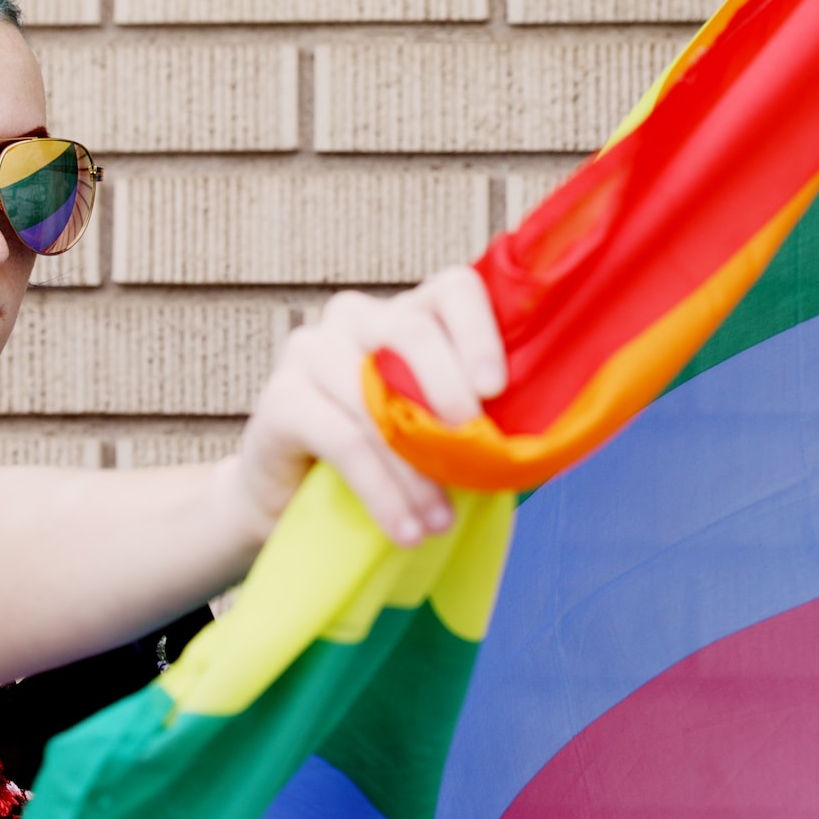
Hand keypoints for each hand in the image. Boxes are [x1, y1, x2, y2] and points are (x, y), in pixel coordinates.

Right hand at [236, 266, 506, 545]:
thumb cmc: (384, 460)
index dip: (478, 330)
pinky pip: (341, 439)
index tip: (496, 388)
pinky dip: (381, 490)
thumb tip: (538, 441)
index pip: (451, 289)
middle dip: (447, 389)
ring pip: (373, 395)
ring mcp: (311, 351)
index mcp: (406, 314)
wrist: (291, 502)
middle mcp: (355, 317)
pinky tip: (406, 529)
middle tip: (473, 446)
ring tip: (442, 521)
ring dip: (416, 467)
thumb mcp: (433, 430)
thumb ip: (473, 419)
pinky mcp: (279, 399)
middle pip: (410, 328)